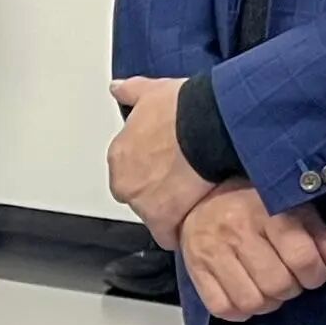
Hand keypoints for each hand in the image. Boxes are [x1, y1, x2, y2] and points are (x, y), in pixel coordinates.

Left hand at [106, 75, 214, 244]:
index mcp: (119, 154)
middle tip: (182, 182)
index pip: (128, 172)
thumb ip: (130, 91)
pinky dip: (179, 231)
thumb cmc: (183, 108)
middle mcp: (125, 181)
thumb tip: (118, 88)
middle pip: (138, 196)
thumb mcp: (151, 91)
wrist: (207, 126)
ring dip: (170, 211)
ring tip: (194, 198)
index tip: (166, 166)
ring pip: (153, 216)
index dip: (150, 171)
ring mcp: (142, 203)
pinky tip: (194, 219)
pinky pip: (168, 235)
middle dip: (156, 193)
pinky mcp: (163, 220)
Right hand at [176, 185, 325, 321]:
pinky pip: (223, 308)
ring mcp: (212, 251)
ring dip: (267, 302)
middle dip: (291, 288)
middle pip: (277, 284)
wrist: (200, 196)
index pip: (301, 257)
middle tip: (288, 277)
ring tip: (267, 286)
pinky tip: (246, 293)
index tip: (312, 271)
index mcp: (266, 210)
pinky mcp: (196, 269)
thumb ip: (323, 237)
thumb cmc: (254, 202)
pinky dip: (240, 310)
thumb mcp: (295, 209)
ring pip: (252, 301)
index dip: (315, 274)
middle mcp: (236, 230)